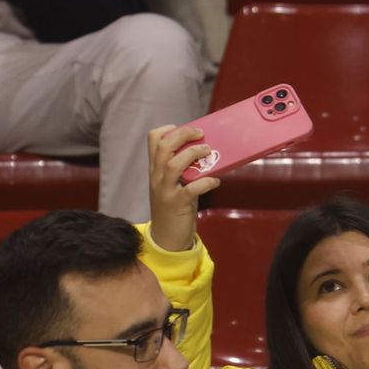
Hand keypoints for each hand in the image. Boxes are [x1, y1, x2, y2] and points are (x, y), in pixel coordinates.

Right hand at [147, 124, 219, 251]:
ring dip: (193, 154)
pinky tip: (215, 180)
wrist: (166, 238)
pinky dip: (205, 182)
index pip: (153, 140)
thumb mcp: (173, 184)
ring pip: (173, 165)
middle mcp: (157, 177)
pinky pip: (191, 189)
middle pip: (163, 146)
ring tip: (208, 152)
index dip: (168, 130)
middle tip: (200, 134)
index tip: (184, 130)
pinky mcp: (177, 204)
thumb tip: (205, 152)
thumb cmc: (173, 208)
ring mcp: (165, 191)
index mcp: (155, 169)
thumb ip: (182, 169)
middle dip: (183, 135)